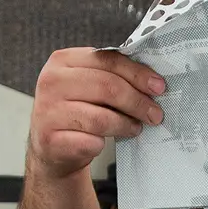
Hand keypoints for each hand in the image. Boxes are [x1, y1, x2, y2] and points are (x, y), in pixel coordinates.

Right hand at [28, 48, 165, 178]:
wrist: (52, 148)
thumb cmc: (77, 111)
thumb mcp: (88, 85)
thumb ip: (112, 76)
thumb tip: (153, 83)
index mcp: (63, 60)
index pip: (107, 60)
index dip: (137, 73)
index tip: (159, 86)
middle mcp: (51, 83)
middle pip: (108, 87)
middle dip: (138, 102)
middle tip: (155, 114)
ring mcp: (48, 112)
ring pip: (102, 118)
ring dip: (126, 124)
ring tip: (136, 128)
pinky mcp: (52, 140)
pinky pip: (92, 141)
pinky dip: (105, 144)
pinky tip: (108, 142)